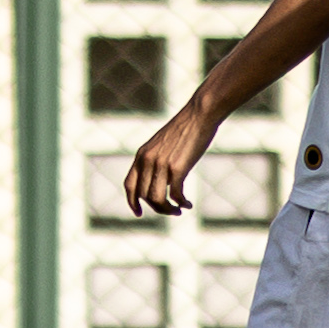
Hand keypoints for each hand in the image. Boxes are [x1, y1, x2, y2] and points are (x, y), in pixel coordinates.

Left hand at [124, 102, 214, 217]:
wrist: (199, 114)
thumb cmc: (185, 128)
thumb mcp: (163, 144)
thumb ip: (157, 160)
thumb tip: (161, 180)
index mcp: (142, 154)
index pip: (129, 185)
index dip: (132, 202)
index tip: (139, 212)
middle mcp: (147, 160)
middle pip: (144, 196)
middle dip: (157, 208)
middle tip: (171, 211)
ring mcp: (161, 164)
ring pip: (157, 199)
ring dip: (167, 210)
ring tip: (178, 211)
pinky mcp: (177, 168)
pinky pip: (175, 195)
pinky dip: (181, 203)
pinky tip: (188, 204)